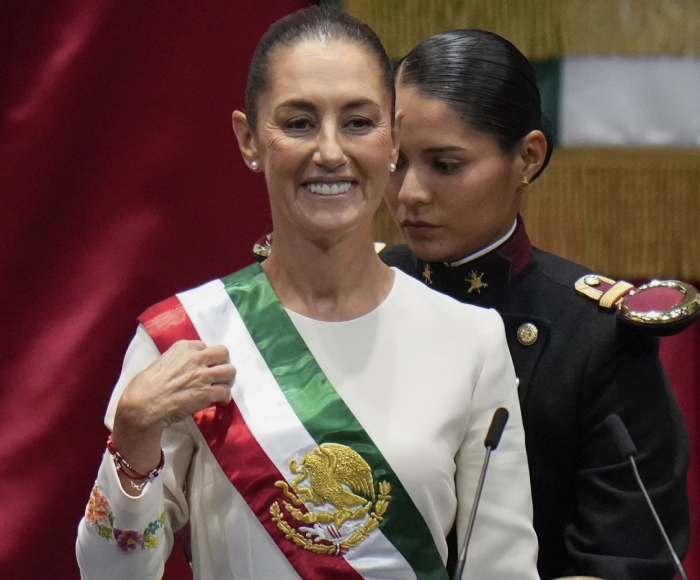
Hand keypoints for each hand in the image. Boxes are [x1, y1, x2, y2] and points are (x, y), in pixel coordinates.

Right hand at [112, 340, 234, 474]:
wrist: (143, 406)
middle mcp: (196, 358)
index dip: (206, 358)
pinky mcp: (207, 393)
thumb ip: (177, 360)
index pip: (204, 346)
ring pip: (230, 371)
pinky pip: (226, 392)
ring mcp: (203, 375)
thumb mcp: (160, 362)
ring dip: (227, 380)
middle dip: (223, 363)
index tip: (204, 366)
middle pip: (223, 353)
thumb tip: (184, 368)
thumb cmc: (144, 386)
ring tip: (222, 387)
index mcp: (183, 348)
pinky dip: (225, 398)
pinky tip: (220, 402)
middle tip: (219, 374)